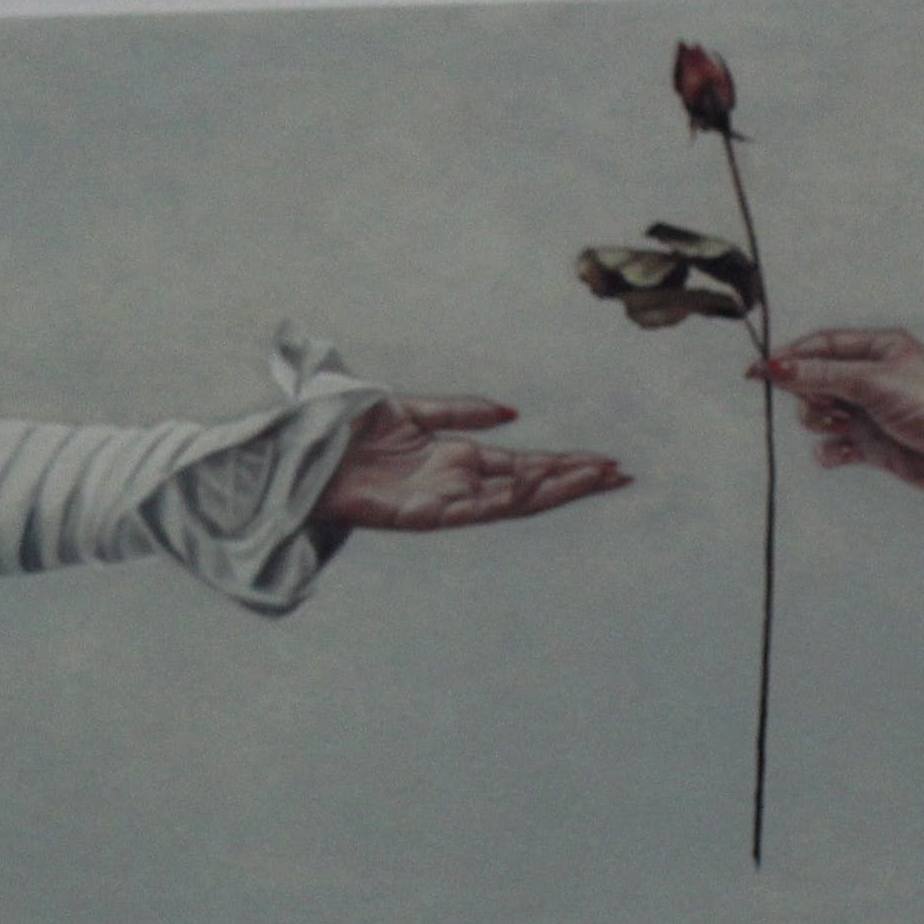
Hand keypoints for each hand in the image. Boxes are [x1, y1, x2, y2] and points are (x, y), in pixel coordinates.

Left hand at [318, 396, 628, 532]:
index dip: (564, 463)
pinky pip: (478, 507)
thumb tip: (510, 411)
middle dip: (574, 479)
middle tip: (620, 474)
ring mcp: (446, 499)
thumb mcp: (411, 410)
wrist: (303, 455)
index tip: (603, 461)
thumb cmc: (348, 434)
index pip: (524, 463)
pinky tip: (541, 484)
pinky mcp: (425, 513)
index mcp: (458, 457)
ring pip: (514, 498)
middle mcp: (459, 482)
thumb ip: (460, 410)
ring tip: (596, 479)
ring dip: (555, 489)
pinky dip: (511, 496)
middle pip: (530, 483)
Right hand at [755, 329, 923, 509]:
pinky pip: (832, 447)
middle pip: (814, 380)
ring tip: (845, 430)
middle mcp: (872, 377)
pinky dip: (830, 452)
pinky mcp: (872, 446)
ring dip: (822, 424)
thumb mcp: (877, 383)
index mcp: (878, 348)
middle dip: (810, 394)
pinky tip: (844, 454)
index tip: (755, 373)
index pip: (820, 345)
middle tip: (830, 406)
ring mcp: (871, 413)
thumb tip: (774, 365)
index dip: (788, 357)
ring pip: (819, 414)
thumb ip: (822, 374)